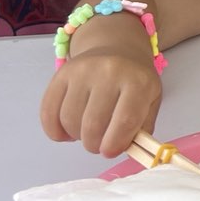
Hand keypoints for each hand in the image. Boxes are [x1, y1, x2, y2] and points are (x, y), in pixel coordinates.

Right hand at [40, 48, 162, 157]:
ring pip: (70, 120)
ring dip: (76, 136)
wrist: (117, 48)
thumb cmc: (135, 80)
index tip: (109, 152)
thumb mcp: (151, 100)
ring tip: (86, 133)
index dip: (115, 143)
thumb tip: (127, 150)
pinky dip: (54, 130)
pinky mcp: (61, 74)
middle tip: (98, 144)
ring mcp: (83, 71)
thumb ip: (142, 127)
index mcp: (138, 81)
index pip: (125, 120)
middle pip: (94, 124)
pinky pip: (48, 111)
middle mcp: (110, 73)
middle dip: (94, 144)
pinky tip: (65, 132)